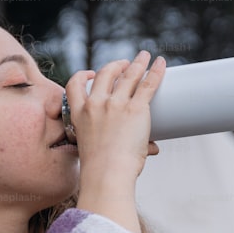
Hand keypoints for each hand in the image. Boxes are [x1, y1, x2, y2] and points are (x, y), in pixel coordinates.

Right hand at [66, 51, 165, 232]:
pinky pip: (148, 84)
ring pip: (128, 75)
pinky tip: (160, 64)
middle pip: (104, 74)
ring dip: (137, 63)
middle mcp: (95, 105)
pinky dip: (155, 71)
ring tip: (144, 57)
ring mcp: (116, 104)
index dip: (82, 76)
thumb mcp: (96, 151)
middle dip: (115, 66)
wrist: (107, 175)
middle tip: (124, 64)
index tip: (90, 75)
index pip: (73, 86)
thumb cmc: (101, 171)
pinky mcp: (136, 108)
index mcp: (80, 115)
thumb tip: (153, 149)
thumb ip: (123, 146)